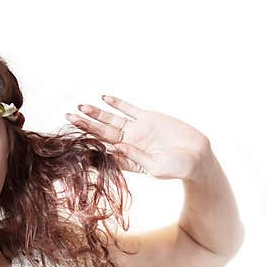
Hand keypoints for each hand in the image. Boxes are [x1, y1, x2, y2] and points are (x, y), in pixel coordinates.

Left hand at [65, 95, 210, 180]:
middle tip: (68, 118)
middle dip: (85, 126)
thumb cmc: (177, 167)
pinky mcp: (147, 118)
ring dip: (96, 114)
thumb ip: (135, 157)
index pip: (102, 152)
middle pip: (101, 133)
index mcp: (127, 159)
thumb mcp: (155, 167)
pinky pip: (129, 109)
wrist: (197, 155)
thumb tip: (114, 148)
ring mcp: (136, 130)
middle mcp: (127, 144)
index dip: (88, 147)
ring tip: (80, 107)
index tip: (72, 143)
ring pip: (111, 120)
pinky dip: (117, 103)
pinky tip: (104, 98)